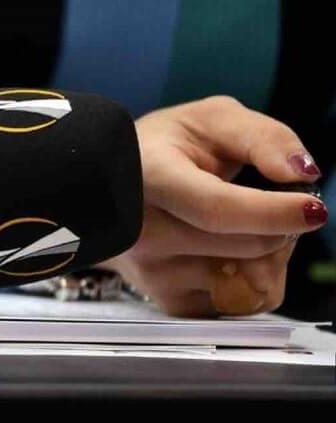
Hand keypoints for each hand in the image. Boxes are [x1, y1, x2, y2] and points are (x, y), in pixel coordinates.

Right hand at [101, 96, 327, 316]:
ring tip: (245, 227)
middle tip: (276, 205)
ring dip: (270, 255)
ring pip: (252, 282)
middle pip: (247, 248)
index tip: (313, 210)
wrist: (109, 189)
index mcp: (151, 179)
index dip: (272, 213)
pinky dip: (253, 279)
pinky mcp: (168, 301)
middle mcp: (145, 233)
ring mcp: (154, 273)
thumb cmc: (161, 150)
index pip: (216, 209)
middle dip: (283, 227)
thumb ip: (262, 136)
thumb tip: (302, 173)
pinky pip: (242, 303)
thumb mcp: (208, 119)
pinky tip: (229, 251)